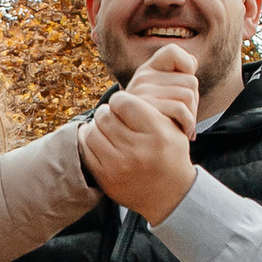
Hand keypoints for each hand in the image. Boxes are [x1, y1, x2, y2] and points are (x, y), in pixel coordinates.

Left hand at [83, 42, 200, 220]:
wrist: (170, 195)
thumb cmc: (171, 152)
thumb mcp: (175, 124)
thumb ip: (158, 100)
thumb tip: (158, 66)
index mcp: (157, 132)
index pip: (123, 101)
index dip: (123, 101)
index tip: (127, 107)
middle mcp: (138, 149)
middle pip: (105, 114)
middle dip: (109, 114)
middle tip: (117, 120)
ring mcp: (120, 165)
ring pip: (94, 130)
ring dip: (99, 127)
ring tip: (110, 131)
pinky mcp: (106, 177)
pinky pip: (87, 148)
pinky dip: (90, 141)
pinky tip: (101, 143)